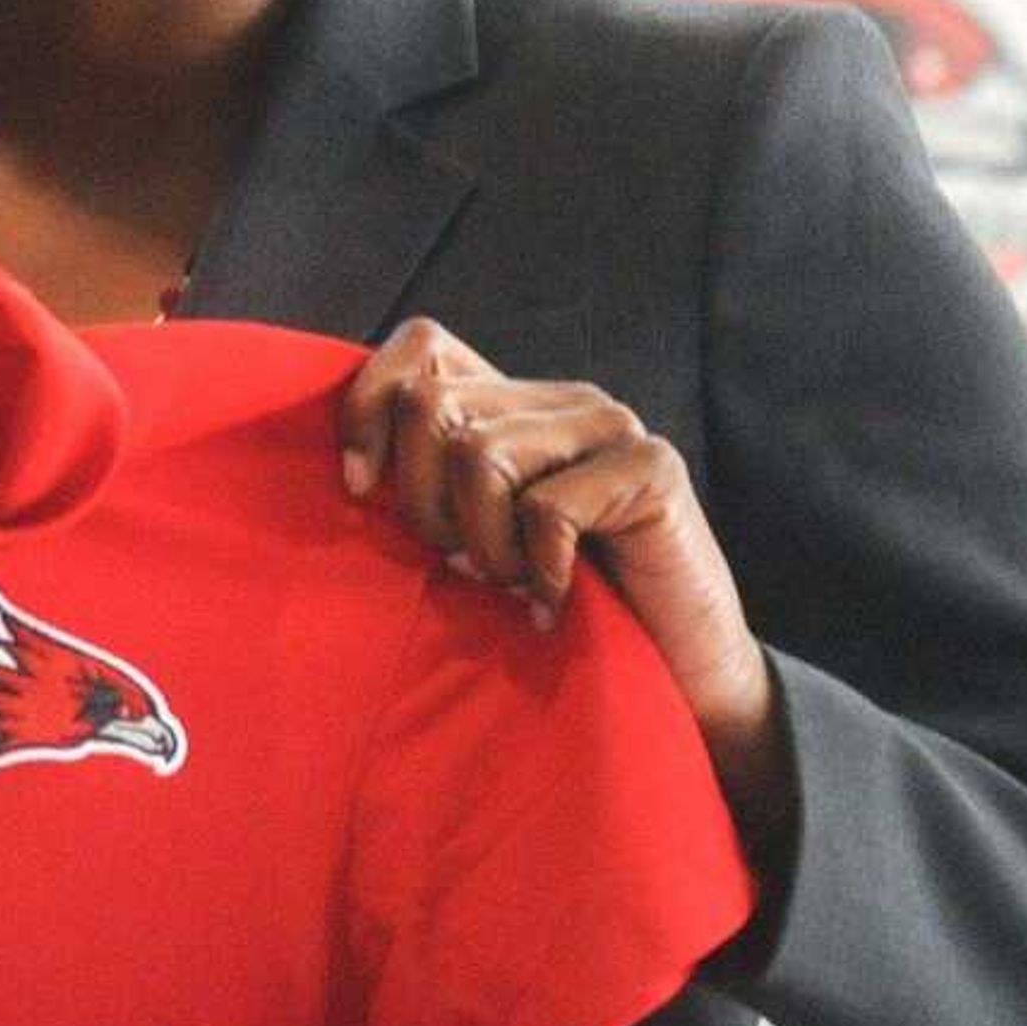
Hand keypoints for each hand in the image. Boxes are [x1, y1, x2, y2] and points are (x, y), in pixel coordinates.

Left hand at [338, 318, 791, 837]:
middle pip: (432, 405)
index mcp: (512, 403)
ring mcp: (610, 427)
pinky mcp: (653, 468)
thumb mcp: (469, 539)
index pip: (420, 347)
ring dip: (483, 546)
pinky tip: (556, 601)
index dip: (370, 409)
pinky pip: (546, 508)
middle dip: (424, 502)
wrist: (677, 678)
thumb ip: (427, 486)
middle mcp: (561, 399)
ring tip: (515, 585)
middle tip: (464, 566)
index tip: (361, 491)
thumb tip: (349, 468)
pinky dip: (538, 571)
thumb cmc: (558, 611)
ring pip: (478, 455)